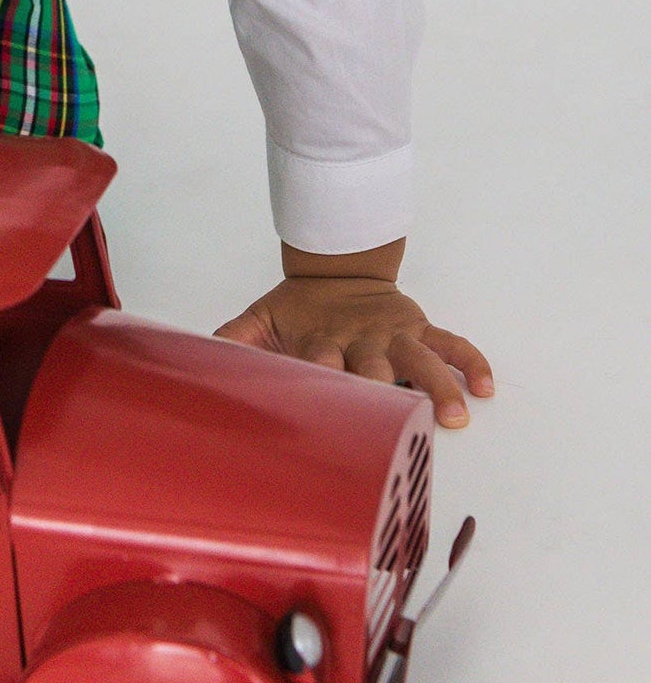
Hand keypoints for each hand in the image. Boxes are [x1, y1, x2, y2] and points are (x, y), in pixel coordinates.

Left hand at [215, 274, 494, 427]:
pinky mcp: (417, 327)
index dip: (324, 375)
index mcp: (322, 340)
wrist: (335, 267)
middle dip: (383, 387)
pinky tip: (486, 387)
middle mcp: (361, 339)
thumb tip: (198, 358)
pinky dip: (470, 362)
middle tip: (396, 415)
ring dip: (439, 385)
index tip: (328, 393)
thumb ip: (234, 342)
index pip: (323, 361)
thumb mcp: (261, 321)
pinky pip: (450, 344)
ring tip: (456, 414)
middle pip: (375, 365)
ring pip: (421, 358)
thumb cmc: (299, 309)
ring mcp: (393, 334)